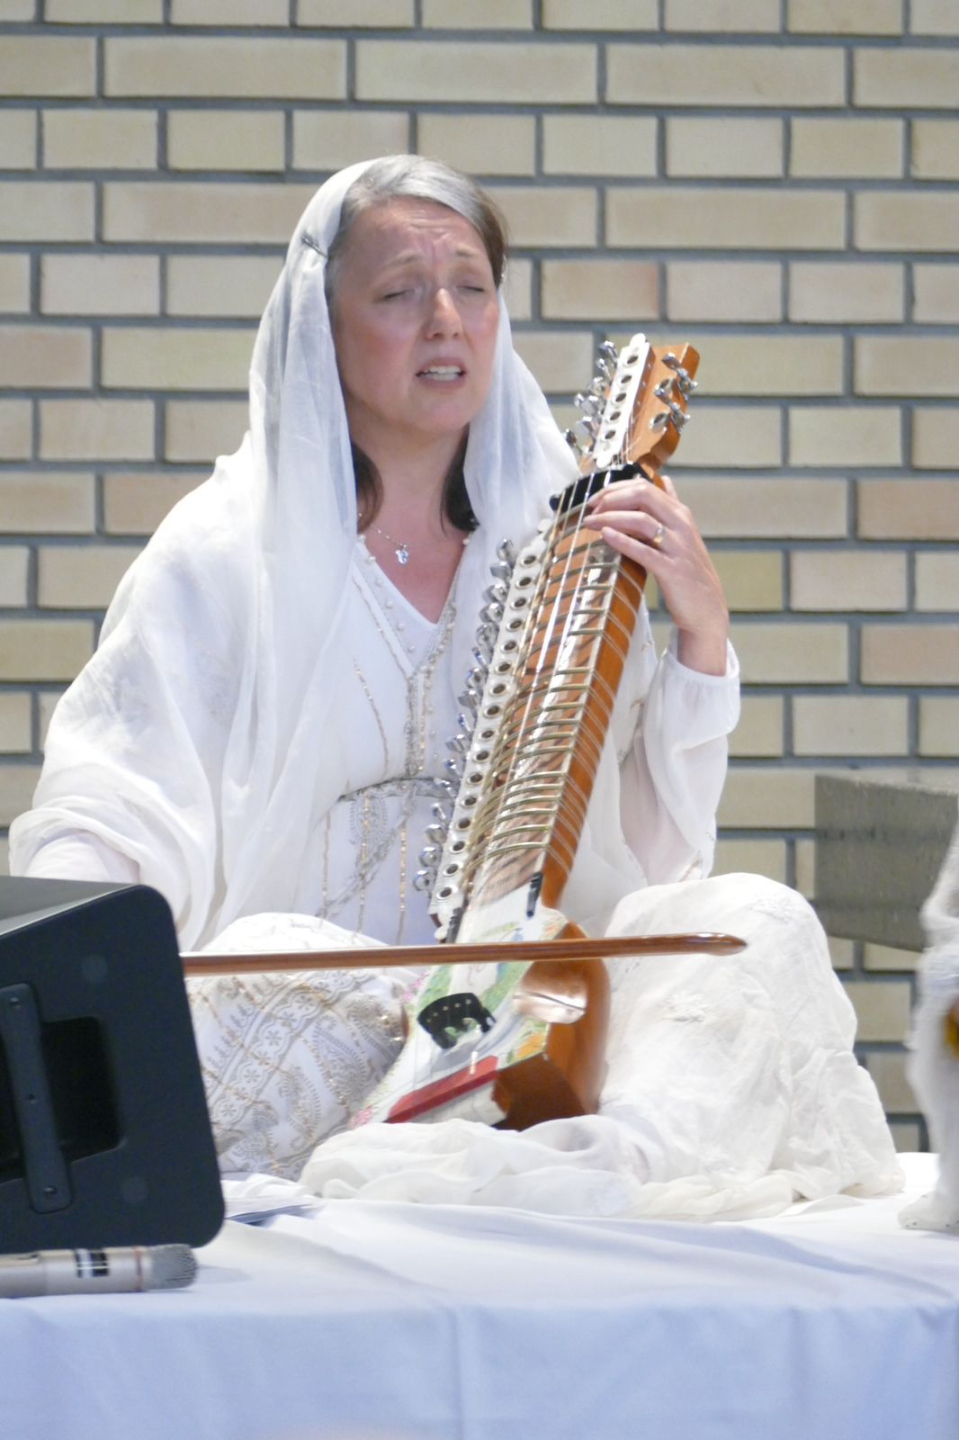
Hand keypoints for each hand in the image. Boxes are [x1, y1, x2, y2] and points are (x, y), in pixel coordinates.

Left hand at [582, 474, 728, 675]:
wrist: (706, 607)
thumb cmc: (688, 570)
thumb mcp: (683, 532)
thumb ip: (672, 507)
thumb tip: (665, 480)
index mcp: (680, 514)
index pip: (645, 487)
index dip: (616, 488)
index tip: (595, 498)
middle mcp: (681, 524)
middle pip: (643, 495)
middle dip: (611, 498)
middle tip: (590, 508)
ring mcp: (677, 546)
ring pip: (641, 519)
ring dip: (611, 517)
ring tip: (590, 522)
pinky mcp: (672, 570)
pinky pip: (644, 551)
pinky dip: (623, 541)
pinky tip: (605, 536)